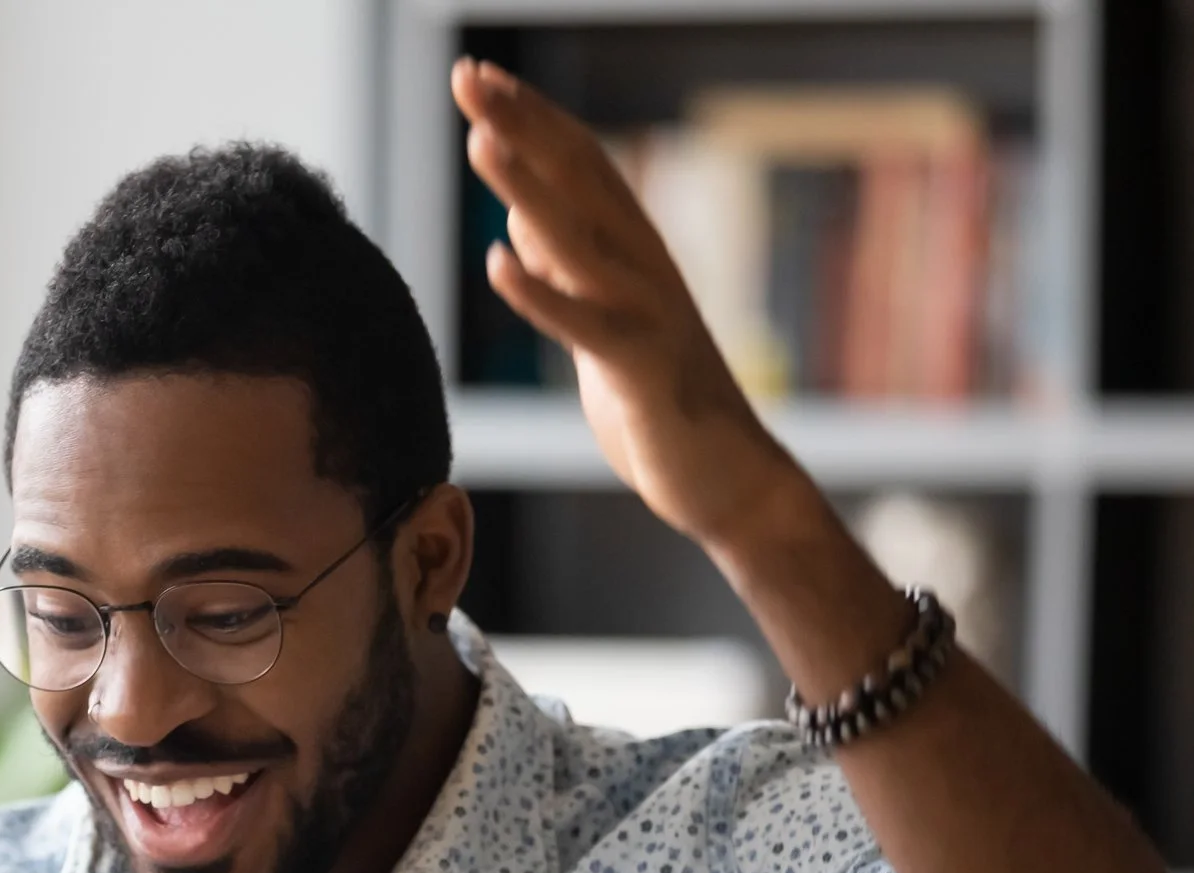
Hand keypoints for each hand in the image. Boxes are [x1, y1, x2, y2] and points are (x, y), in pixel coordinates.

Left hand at [450, 58, 807, 553]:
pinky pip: (583, 324)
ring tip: (479, 142)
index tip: (478, 76)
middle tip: (468, 75)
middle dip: (521, 124)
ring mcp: (644, 312)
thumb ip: (565, 269)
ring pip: (578, 238)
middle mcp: (641, 265)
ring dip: (526, 188)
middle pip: (576, 178)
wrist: (725, 477)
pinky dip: (540, 292)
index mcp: (632, 249)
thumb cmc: (657, 399)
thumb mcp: (599, 322)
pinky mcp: (639, 366)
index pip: (577, 163)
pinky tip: (498, 261)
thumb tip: (520, 216)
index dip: (529, 116)